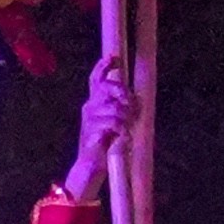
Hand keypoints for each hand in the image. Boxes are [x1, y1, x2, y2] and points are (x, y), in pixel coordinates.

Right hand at [66, 55, 136, 194]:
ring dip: (126, 118)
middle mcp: (89, 107)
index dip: (104, 66)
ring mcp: (90, 119)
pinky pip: (114, 123)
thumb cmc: (105, 143)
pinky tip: (122, 138)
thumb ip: (120, 108)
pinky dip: (123, 130)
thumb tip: (134, 98)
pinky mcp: (92, 131)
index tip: (113, 58)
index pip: (96, 79)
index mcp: (94, 103)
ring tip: (126, 129)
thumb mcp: (113, 121)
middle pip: (108, 87)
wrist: (90, 165)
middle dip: (123, 93)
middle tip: (132, 105)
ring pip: (115, 107)